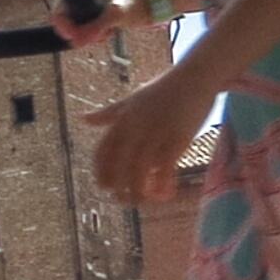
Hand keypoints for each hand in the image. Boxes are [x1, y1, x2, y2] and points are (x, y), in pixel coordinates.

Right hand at [56, 0, 149, 53]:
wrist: (151, 4)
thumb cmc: (136, 2)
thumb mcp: (115, 15)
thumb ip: (95, 27)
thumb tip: (76, 41)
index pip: (59, 9)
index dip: (61, 24)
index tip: (72, 34)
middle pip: (66, 22)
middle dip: (79, 33)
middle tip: (95, 36)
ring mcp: (88, 7)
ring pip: (77, 29)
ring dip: (90, 35)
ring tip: (106, 33)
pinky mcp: (95, 16)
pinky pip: (87, 31)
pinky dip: (96, 36)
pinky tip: (109, 32)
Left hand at [91, 58, 220, 205]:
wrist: (195, 77)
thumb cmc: (163, 89)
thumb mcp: (131, 99)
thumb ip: (108, 113)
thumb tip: (83, 119)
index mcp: (122, 119)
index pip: (103, 151)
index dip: (101, 171)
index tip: (104, 187)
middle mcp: (135, 127)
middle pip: (119, 164)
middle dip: (117, 186)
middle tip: (122, 200)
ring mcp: (156, 132)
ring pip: (140, 170)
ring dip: (139, 190)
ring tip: (143, 202)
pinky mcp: (178, 137)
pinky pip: (166, 167)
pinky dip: (163, 184)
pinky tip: (165, 195)